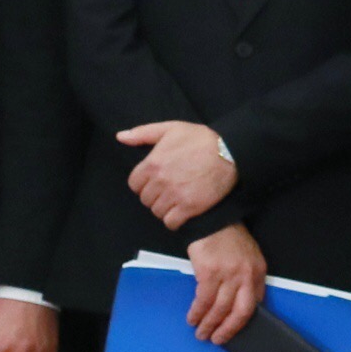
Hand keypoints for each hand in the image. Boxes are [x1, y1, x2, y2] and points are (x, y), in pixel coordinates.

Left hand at [116, 121, 237, 226]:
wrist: (230, 152)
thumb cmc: (201, 139)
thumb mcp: (171, 128)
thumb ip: (143, 133)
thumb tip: (120, 137)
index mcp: (152, 164)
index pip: (134, 184)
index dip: (145, 183)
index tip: (157, 181)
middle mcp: (160, 181)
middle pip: (146, 199)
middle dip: (155, 196)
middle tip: (169, 190)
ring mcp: (174, 195)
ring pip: (157, 211)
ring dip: (165, 208)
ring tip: (177, 200)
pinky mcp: (189, 207)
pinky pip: (171, 222)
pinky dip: (174, 220)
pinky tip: (182, 211)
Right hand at [185, 222, 268, 343]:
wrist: (212, 220)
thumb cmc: (228, 238)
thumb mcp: (248, 257)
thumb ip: (247, 279)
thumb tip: (241, 303)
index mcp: (257, 272)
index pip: (256, 303)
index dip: (244, 321)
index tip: (235, 331)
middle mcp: (245, 275)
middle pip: (241, 312)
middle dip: (228, 330)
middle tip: (218, 339)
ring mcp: (228, 275)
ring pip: (220, 309)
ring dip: (209, 324)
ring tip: (201, 332)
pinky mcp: (209, 273)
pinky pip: (203, 300)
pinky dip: (197, 312)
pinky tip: (193, 318)